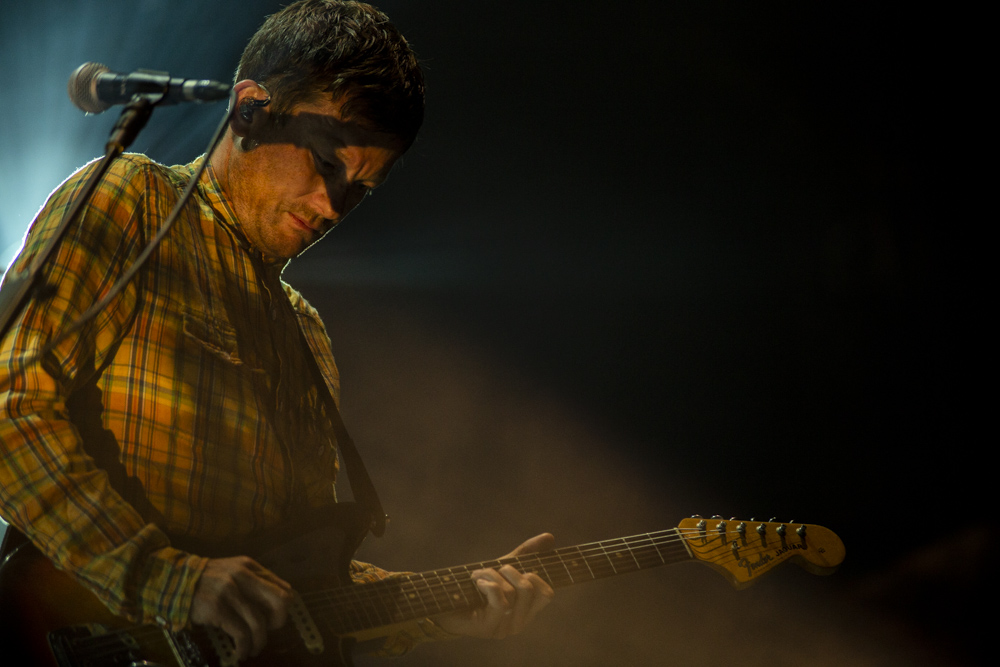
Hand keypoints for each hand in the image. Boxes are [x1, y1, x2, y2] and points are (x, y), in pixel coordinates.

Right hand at [189, 556, 293, 659]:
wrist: (172, 581)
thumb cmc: (206, 580)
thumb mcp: (232, 571)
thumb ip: (253, 582)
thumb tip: (277, 604)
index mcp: (250, 566)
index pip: (283, 588)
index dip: (283, 608)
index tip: (273, 620)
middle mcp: (242, 576)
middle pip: (279, 602)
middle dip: (278, 622)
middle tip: (269, 632)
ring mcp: (229, 592)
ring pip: (259, 622)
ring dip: (259, 641)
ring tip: (254, 649)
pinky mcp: (217, 609)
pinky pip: (240, 633)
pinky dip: (244, 646)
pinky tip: (241, 652)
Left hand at [433, 533, 554, 638]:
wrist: (443, 602)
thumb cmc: (475, 586)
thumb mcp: (503, 567)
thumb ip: (526, 554)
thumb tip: (550, 537)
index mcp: (526, 611)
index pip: (547, 594)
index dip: (538, 575)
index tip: (517, 566)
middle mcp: (518, 623)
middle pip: (530, 589)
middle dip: (511, 570)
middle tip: (497, 568)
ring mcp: (504, 628)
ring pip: (512, 593)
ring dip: (492, 575)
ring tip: (478, 575)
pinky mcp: (488, 629)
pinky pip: (499, 600)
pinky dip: (487, 583)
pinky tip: (476, 582)